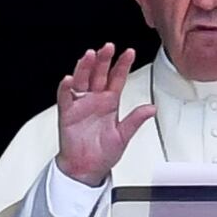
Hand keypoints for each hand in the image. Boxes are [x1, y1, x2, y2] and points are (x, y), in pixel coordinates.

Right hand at [55, 43, 155, 185]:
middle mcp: (95, 100)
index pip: (117, 79)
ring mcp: (81, 105)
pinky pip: (65, 97)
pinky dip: (66, 88)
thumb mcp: (124, 135)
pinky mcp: (67, 113)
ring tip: (90, 55)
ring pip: (82, 80)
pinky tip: (69, 79)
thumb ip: (136, 120)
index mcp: (110, 102)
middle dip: (104, 60)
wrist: (87, 168)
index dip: (123, 65)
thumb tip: (151, 108)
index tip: (130, 53)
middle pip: (99, 74)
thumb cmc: (103, 153)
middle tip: (109, 47)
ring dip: (85, 67)